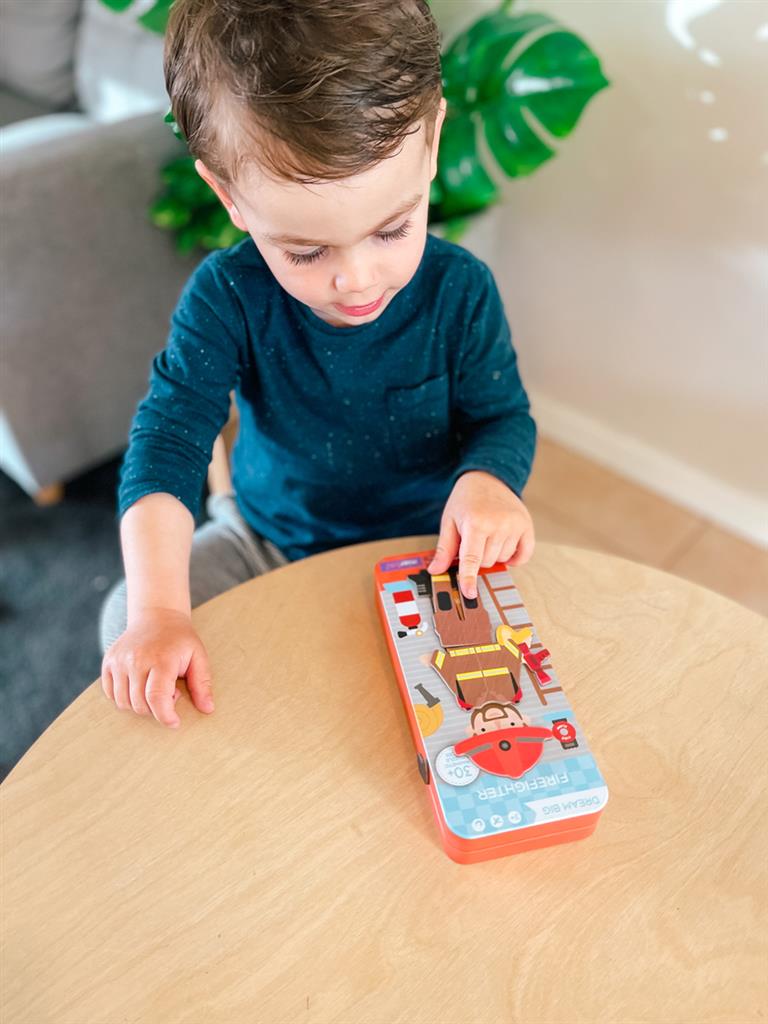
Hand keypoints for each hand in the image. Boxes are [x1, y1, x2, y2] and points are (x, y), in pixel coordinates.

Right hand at [101, 609, 214, 728]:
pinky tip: (139, 685)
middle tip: (169, 693)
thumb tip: (207, 709)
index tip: (175, 722)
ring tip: (154, 687)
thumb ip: (202, 683)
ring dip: (140, 705)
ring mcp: (119, 660)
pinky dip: (124, 697)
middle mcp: (136, 660)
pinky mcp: (108, 662)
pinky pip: (111, 694)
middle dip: (156, 709)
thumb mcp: (198, 656)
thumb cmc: (180, 639)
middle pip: (140, 704)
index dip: (165, 716)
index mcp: (161, 659)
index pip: (156, 698)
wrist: (157, 615)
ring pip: (123, 702)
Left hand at [427, 470, 534, 598]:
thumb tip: (436, 571)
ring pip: (503, 560)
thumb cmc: (465, 500)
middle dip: (477, 557)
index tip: (469, 593)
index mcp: (475, 523)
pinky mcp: (527, 526)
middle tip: (474, 539)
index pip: (472, 560)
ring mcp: (515, 525)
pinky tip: (505, 546)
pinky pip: (523, 555)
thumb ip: (444, 548)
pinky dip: (514, 557)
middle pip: (486, 562)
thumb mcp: (449, 520)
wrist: (488, 477)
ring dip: (494, 554)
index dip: (469, 578)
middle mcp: (498, 524)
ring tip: (488, 534)